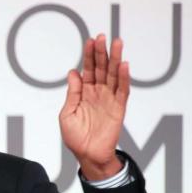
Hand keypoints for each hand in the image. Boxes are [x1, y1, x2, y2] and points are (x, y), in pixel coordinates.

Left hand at [59, 34, 129, 180]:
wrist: (87, 155)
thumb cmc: (75, 137)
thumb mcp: (67, 113)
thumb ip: (72, 93)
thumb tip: (73, 72)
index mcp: (84, 93)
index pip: (88, 69)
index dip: (88, 56)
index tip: (89, 41)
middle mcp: (98, 93)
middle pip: (101, 68)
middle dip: (101, 52)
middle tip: (102, 37)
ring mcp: (109, 99)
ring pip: (114, 75)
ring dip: (116, 59)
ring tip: (117, 43)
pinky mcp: (119, 108)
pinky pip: (122, 90)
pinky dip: (124, 77)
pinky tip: (124, 64)